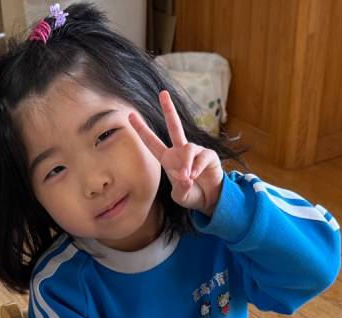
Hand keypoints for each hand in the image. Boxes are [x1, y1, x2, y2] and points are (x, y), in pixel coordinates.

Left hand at [130, 90, 223, 217]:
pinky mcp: (208, 155)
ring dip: (186, 164)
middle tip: (162, 93)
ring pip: (188, 149)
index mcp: (168, 159)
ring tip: (187, 177)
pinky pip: (201, 158)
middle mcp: (181, 151)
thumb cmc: (192, 194)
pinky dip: (197, 168)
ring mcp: (195, 151)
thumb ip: (180, 188)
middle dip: (168, 109)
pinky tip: (195, 176)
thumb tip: (186, 177)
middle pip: (174, 126)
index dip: (142, 130)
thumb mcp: (181, 196)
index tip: (130, 115)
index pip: (152, 142)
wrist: (210, 199)